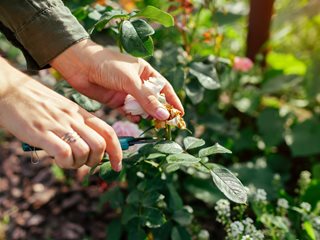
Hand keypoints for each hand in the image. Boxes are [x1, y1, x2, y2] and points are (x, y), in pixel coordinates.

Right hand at [0, 59, 121, 170]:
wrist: (8, 88)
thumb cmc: (34, 100)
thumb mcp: (61, 108)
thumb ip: (74, 124)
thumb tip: (84, 146)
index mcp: (79, 112)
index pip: (108, 132)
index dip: (117, 151)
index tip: (117, 165)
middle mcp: (73, 118)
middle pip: (100, 145)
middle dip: (96, 161)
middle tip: (84, 163)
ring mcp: (58, 125)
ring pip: (85, 152)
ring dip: (78, 164)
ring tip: (67, 161)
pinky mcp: (41, 132)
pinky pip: (64, 153)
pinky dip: (64, 163)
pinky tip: (57, 159)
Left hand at [50, 39, 183, 120]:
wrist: (80, 66)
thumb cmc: (108, 66)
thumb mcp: (131, 81)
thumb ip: (147, 99)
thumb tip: (164, 115)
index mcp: (145, 72)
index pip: (164, 88)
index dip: (173, 100)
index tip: (180, 114)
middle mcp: (138, 83)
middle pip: (154, 100)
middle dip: (160, 111)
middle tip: (167, 123)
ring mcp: (127, 93)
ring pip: (142, 107)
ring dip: (147, 115)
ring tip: (153, 123)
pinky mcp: (116, 101)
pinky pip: (129, 112)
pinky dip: (133, 116)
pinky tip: (136, 119)